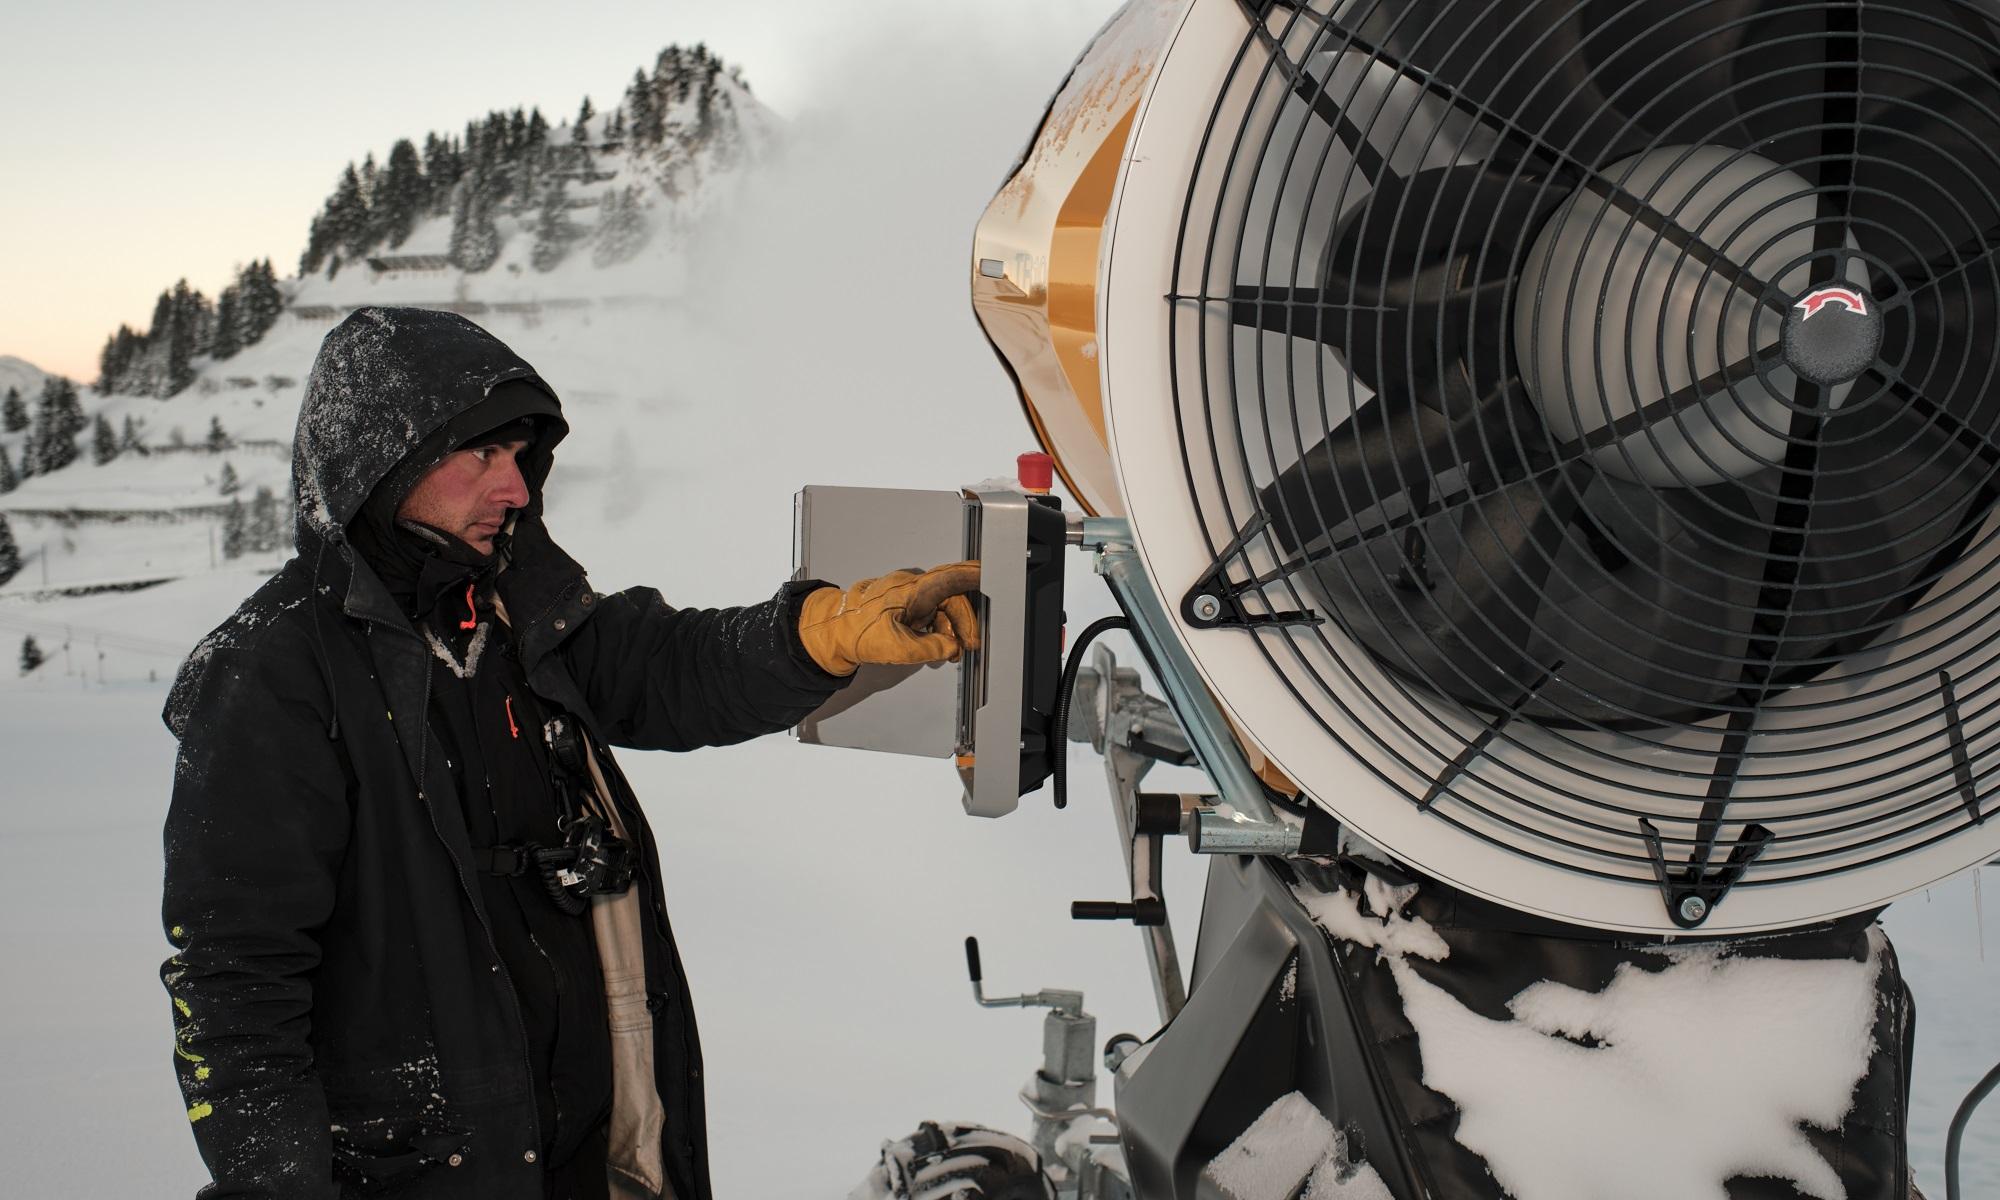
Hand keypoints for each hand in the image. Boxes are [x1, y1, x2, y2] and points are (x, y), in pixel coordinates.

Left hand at [798, 561, 981, 675]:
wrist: (830, 632)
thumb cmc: (855, 632)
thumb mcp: (896, 647)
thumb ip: (928, 648)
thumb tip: (948, 647)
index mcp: (911, 590)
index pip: (949, 578)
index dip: (972, 575)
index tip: (989, 571)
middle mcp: (911, 588)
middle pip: (951, 599)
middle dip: (964, 624)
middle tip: (969, 645)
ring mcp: (907, 596)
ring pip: (942, 608)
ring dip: (950, 631)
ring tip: (950, 653)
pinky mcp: (903, 606)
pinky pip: (930, 614)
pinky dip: (937, 631)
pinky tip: (936, 646)